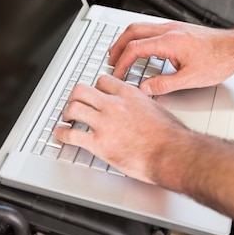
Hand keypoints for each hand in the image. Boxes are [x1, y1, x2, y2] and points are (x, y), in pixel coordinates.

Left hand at [53, 74, 188, 187]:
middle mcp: (114, 105)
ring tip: (67, 118)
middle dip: (75, 97)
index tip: (94, 93)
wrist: (172, 153)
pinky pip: (72, 134)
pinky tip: (61, 135)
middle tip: (75, 103)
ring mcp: (105, 123)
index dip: (96, 88)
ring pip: (74, 108)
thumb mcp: (156, 109)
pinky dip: (62, 134)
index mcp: (129, 95)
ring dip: (67, 112)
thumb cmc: (171, 136)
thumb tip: (139, 109)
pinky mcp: (99, 143)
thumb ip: (141, 105)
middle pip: (82, 90)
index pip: (103, 81)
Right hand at [109, 21, 233, 94]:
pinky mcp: (178, 29)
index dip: (122, 63)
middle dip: (118, 47)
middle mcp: (169, 30)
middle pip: (132, 31)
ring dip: (127, 41)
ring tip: (121, 55)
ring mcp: (173, 27)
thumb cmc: (220, 60)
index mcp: (169, 41)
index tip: (118, 74)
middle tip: (111, 62)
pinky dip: (139, 39)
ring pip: (140, 28)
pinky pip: (150, 30)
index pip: (134, 48)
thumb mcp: (190, 79)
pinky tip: (141, 50)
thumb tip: (144, 88)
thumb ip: (164, 84)